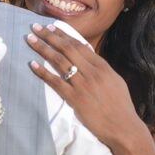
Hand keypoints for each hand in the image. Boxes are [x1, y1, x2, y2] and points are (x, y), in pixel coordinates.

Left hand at [26, 23, 147, 149]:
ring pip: (59, 61)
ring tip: (31, 39)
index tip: (51, 27)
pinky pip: (55, 82)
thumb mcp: (114, 80)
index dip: (63, 35)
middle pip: (66, 49)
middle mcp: (92, 72)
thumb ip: (100, 67)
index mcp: (102, 66)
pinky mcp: (75, 99)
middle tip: (36, 27)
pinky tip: (32, 64)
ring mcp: (82, 85)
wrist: (123, 127)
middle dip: (49, 36)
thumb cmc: (120, 106)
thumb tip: (87, 54)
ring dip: (43, 48)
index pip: (79, 45)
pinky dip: (43, 72)